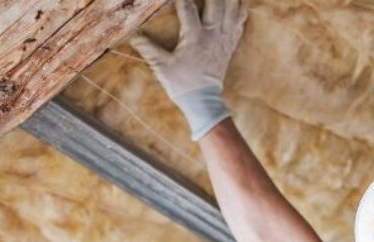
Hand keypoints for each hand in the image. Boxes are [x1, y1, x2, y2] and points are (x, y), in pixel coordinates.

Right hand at [131, 0, 246, 140]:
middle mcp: (212, 35)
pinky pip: (239, 23)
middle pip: (216, 3)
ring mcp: (224, 39)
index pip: (187, 8)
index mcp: (195, 37)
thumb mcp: (162, 67)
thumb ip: (148, 49)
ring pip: (233, 10)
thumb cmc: (182, 84)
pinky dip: (239, 11)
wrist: (203, 101)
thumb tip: (133, 36)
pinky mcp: (230, 45)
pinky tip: (236, 4)